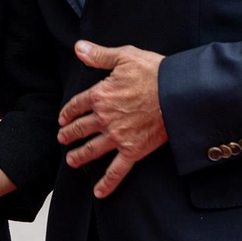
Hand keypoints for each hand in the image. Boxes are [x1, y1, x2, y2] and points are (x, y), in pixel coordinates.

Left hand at [57, 41, 167, 197]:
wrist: (179, 93)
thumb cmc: (154, 72)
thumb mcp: (124, 57)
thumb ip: (99, 55)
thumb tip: (78, 48)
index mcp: (100, 95)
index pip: (77, 105)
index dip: (68, 112)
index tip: (63, 118)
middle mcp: (105, 118)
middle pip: (80, 129)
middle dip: (69, 134)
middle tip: (62, 138)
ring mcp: (118, 137)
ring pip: (92, 150)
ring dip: (79, 156)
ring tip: (71, 160)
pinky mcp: (133, 151)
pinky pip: (117, 171)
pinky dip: (107, 183)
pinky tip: (98, 192)